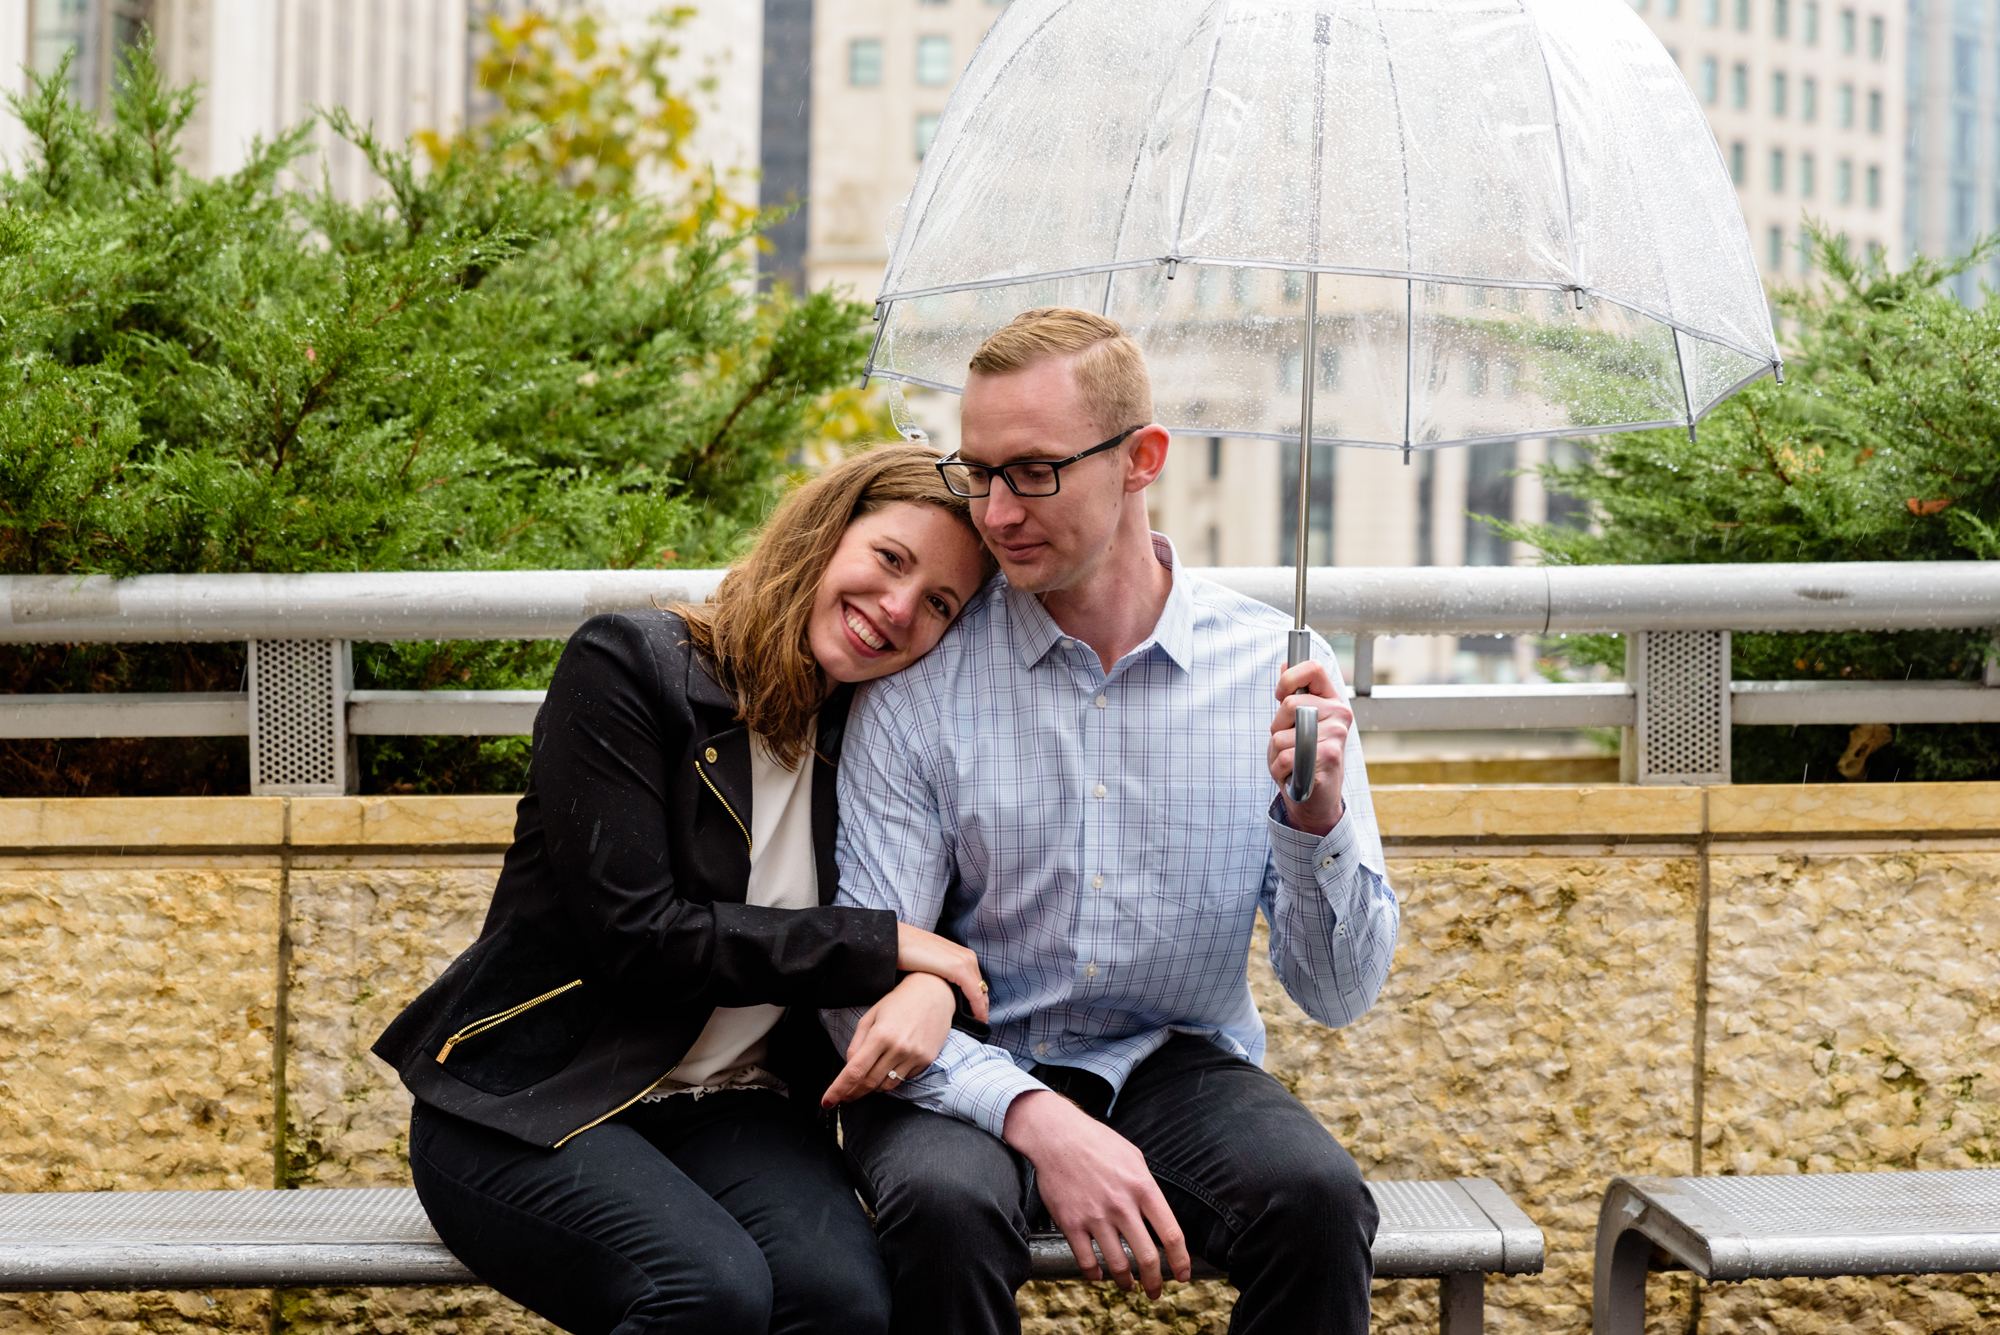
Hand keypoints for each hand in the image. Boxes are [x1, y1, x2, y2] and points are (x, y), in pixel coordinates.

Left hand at [821, 973, 957, 1107]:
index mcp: (880, 1035)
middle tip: (844, 1095)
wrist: (933, 992)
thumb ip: (856, 1044)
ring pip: (886, 1086)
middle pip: (869, 1083)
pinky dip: (893, 1076)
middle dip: (853, 1093)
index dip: (838, 1090)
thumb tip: (849, 1068)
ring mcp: (914, 1056)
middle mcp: (899, 1048)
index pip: (854, 1071)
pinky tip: (894, 1060)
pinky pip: (903, 1079)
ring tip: (872, 1071)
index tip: (827, 1102)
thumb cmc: (899, 1002)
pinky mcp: (926, 1061)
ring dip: (873, 1086)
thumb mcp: (870, 1017)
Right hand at [896, 921, 988, 1021]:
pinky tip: (976, 1019)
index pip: (976, 983)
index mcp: (962, 955)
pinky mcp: (958, 968)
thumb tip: (943, 994)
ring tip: (977, 1024)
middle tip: (978, 1024)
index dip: (979, 1001)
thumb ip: (942, 976)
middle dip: (981, 1007)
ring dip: (981, 1010)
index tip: (976, 1017)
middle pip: (981, 988)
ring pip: (981, 992)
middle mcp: (967, 956)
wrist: (895, 940)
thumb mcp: (931, 965)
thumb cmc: (908, 954)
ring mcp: (964, 961)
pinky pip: (975, 994)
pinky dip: (978, 1008)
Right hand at [1002, 1091, 1190, 1297]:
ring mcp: (1095, 1216)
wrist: (1057, 1136)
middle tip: (1155, 1291)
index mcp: (1142, 1188)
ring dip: (1126, 1283)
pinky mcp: (1071, 1223)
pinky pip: (1086, 1261)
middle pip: (1147, 1257)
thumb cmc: (1097, 1143)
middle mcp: (1122, 1205)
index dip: (1180, 1261)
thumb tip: (1157, 1214)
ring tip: (1129, 1286)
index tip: (1182, 1275)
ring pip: (1118, 1265)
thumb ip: (1148, 1187)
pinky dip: (1094, 1274)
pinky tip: (1098, 1275)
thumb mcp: (1134, 1158)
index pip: (1171, 1234)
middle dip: (1155, 1282)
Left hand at [1269, 658, 1351, 836]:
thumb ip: (1293, 694)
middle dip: (1277, 727)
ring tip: (1292, 761)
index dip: (1289, 677)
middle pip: (1289, 704)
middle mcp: (1339, 714)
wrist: (1316, 798)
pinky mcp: (1329, 757)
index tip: (1280, 694)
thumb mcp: (1295, 722)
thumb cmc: (1303, 757)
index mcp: (1332, 701)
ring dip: (1276, 753)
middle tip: (1289, 742)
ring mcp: (1337, 735)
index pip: (1313, 668)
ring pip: (1282, 734)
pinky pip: (1286, 757)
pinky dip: (1280, 769)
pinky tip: (1293, 774)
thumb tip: (1285, 662)